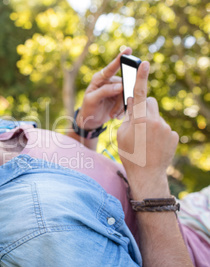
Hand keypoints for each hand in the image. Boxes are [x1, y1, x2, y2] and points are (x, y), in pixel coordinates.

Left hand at [77, 47, 131, 129]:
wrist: (90, 120)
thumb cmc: (88, 108)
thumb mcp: (92, 100)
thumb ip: (104, 91)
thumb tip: (120, 86)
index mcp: (100, 78)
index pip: (111, 67)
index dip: (120, 58)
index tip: (128, 50)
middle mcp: (110, 81)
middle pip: (124, 84)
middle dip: (121, 99)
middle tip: (115, 111)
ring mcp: (117, 89)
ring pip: (127, 94)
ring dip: (121, 107)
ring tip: (113, 115)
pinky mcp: (121, 97)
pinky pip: (128, 101)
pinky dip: (123, 110)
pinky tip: (116, 116)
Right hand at [117, 61, 178, 198]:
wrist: (147, 175)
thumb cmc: (129, 154)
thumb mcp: (121, 134)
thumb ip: (128, 117)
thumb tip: (134, 104)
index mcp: (139, 119)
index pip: (140, 93)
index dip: (141, 77)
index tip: (145, 63)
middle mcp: (155, 121)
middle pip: (150, 103)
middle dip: (144, 107)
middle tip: (137, 122)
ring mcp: (166, 128)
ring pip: (157, 116)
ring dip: (151, 122)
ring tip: (145, 139)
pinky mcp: (174, 135)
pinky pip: (164, 127)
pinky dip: (158, 132)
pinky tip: (154, 145)